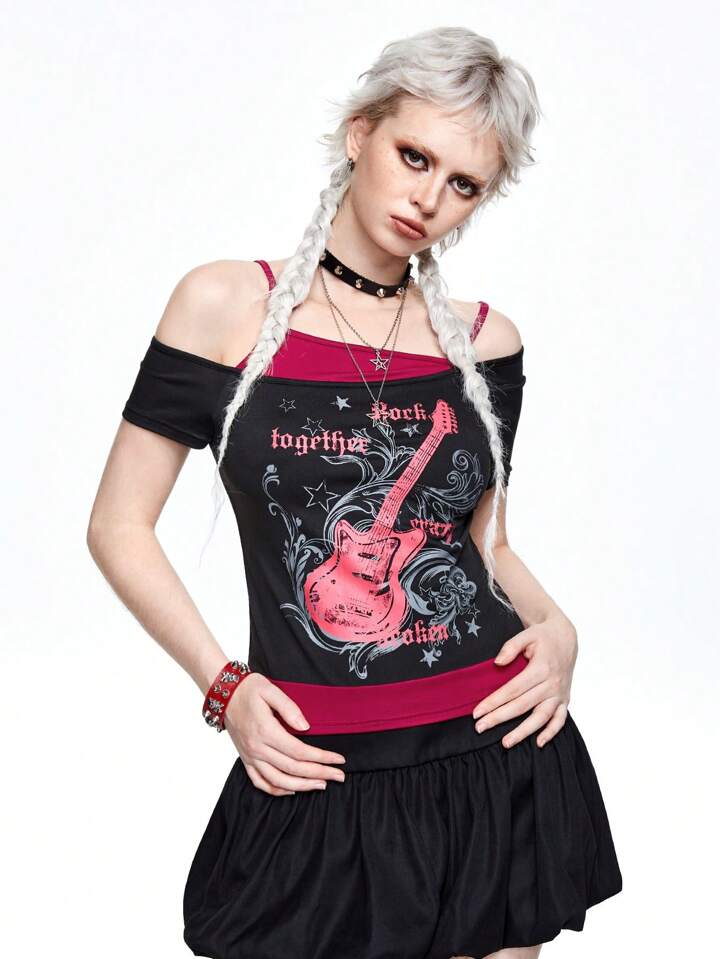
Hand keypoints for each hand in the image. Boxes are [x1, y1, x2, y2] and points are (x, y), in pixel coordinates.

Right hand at [223, 673, 346, 795]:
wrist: (224, 693)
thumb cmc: (249, 689)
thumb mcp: (270, 690)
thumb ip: (290, 708)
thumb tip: (306, 727)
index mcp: (266, 731)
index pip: (300, 751)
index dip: (322, 758)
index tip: (339, 759)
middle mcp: (257, 748)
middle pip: (293, 769)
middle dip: (319, 774)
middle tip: (339, 776)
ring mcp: (250, 756)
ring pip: (278, 781)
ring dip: (302, 786)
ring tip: (321, 785)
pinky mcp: (245, 759)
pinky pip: (260, 782)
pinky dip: (277, 790)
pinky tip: (292, 790)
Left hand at [472, 612, 577, 748]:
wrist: (566, 638)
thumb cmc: (543, 637)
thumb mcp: (527, 634)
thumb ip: (510, 647)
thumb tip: (497, 663)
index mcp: (541, 668)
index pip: (512, 689)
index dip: (493, 701)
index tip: (477, 712)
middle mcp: (552, 684)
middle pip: (522, 706)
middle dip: (499, 718)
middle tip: (480, 728)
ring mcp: (559, 694)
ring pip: (541, 717)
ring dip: (523, 732)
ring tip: (506, 743)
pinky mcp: (565, 699)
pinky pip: (560, 720)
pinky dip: (551, 732)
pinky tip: (539, 743)